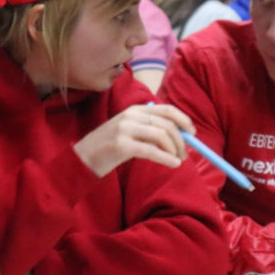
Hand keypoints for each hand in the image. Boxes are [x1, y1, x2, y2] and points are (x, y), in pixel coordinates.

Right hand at [73, 103, 194, 176]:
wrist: (82, 158)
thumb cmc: (108, 147)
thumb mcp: (128, 131)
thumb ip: (148, 129)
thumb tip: (179, 136)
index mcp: (133, 110)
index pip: (166, 109)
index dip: (183, 119)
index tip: (192, 132)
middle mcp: (130, 116)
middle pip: (167, 124)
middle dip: (180, 140)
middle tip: (184, 154)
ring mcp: (125, 129)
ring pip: (161, 136)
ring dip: (174, 150)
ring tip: (177, 161)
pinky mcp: (122, 145)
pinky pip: (151, 151)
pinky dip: (166, 158)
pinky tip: (173, 164)